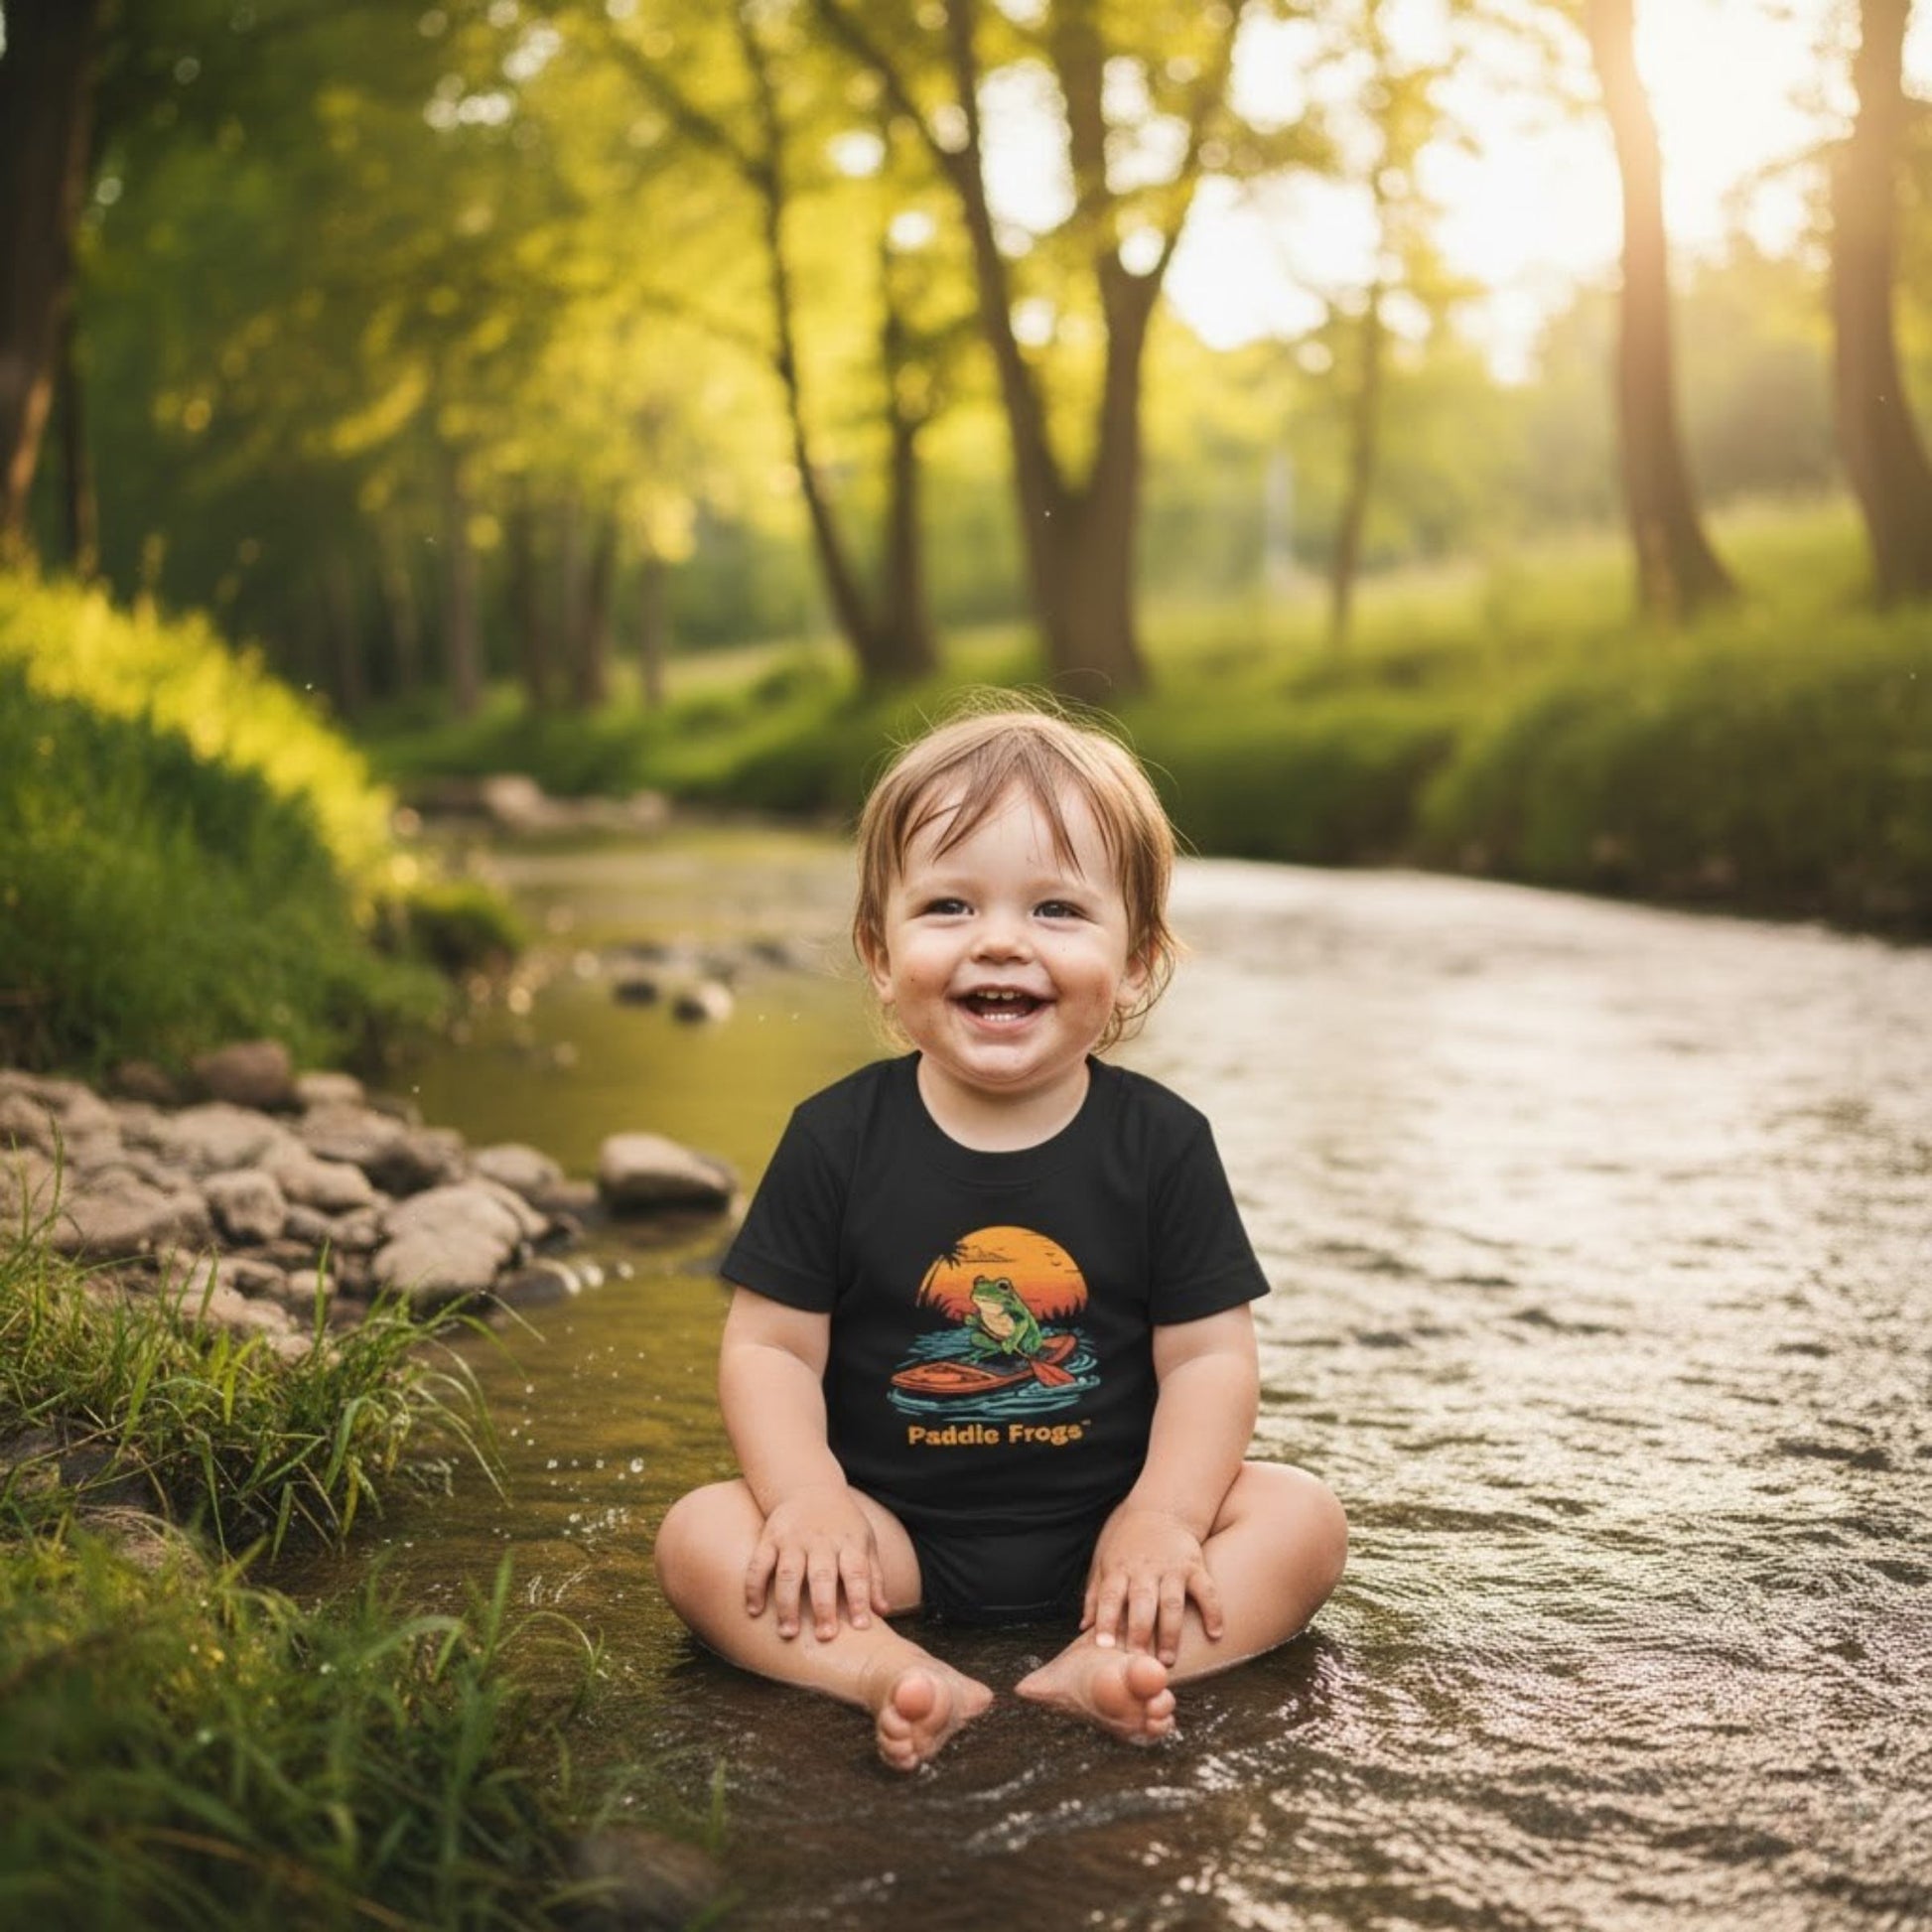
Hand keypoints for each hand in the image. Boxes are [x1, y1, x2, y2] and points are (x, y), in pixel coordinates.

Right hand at [745, 1483, 888, 1641]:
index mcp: (849, 1541)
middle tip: (825, 1637)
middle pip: (822, 1575)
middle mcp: (821, 1540)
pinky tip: (754, 1612)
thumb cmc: (843, 1525)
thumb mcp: (865, 1542)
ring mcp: (793, 1538)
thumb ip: (873, 1577)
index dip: (860, 1599)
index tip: (862, 1626)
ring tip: (788, 1633)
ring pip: (789, 1573)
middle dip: (823, 1606)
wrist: (810, 1487)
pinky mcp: (769, 1537)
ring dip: (787, 1604)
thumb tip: (883, 1612)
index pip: (858, 1572)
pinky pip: (758, 1564)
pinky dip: (754, 1588)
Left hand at [1083, 1505, 1222, 1666]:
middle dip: (1140, 1632)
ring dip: (1170, 1632)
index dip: (1106, 1620)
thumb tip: (1084, 1626)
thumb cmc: (1128, 1544)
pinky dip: (1213, 1611)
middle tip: (1139, 1662)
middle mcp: (1144, 1569)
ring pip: (1172, 1602)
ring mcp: (1171, 1567)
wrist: (1161, 1510)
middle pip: (1141, 1603)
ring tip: (1168, 1659)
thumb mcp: (1105, 1561)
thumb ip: (1095, 1594)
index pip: (1109, 1596)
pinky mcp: (1195, 1565)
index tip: (1103, 1646)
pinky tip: (1215, 1633)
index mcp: (1119, 1569)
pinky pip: (1206, 1590)